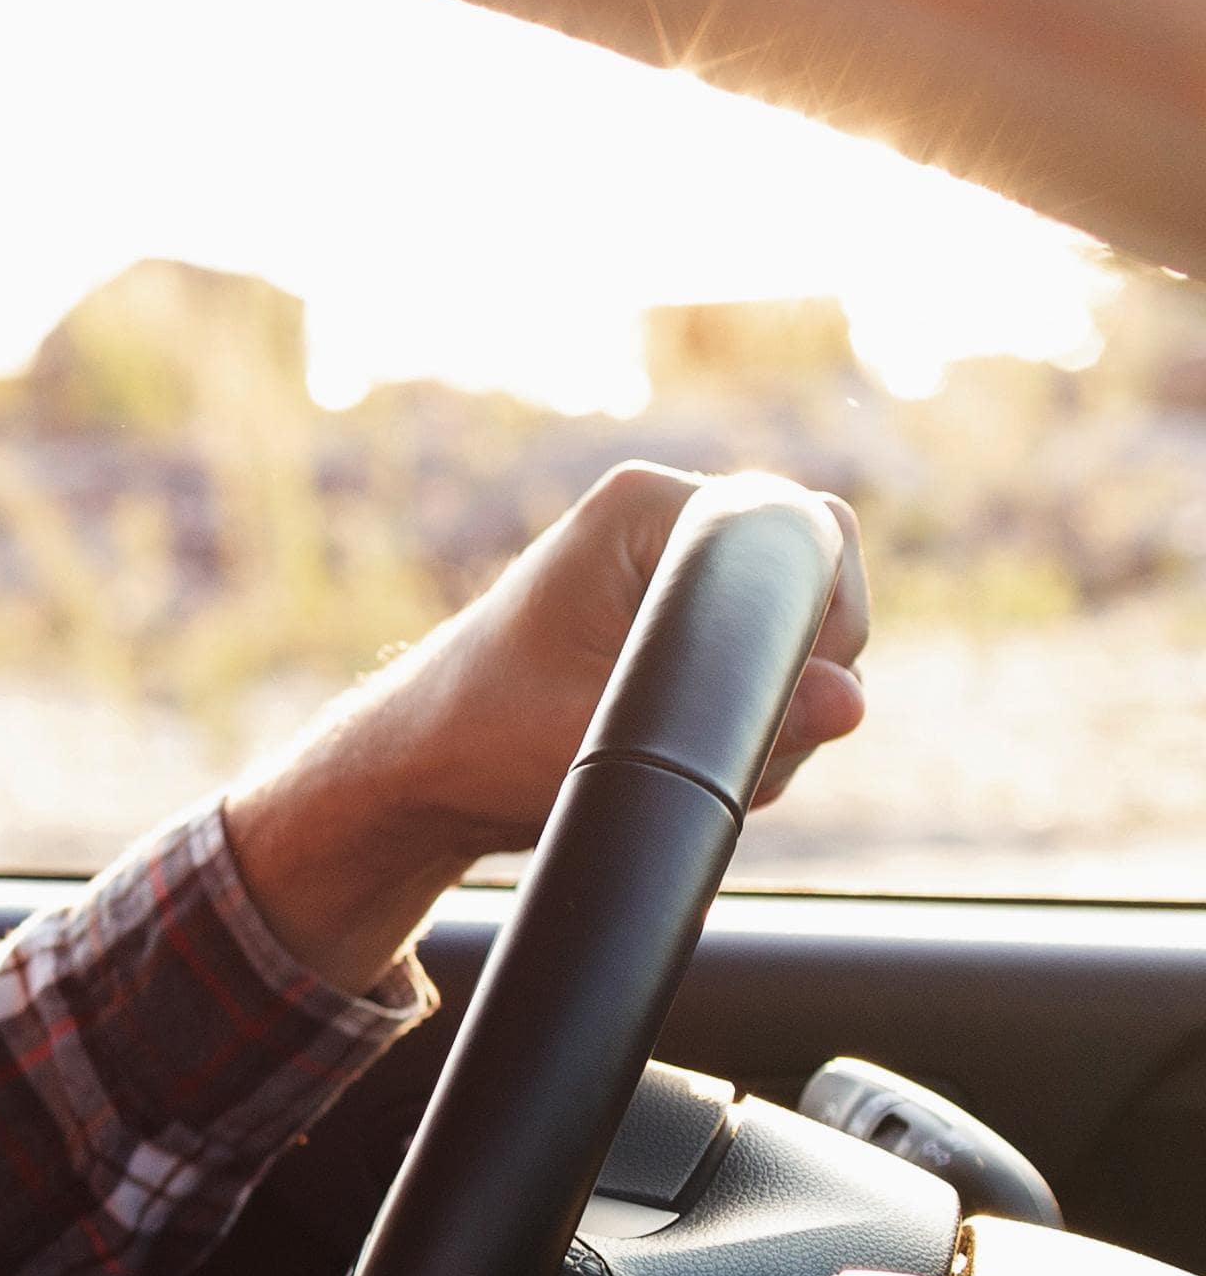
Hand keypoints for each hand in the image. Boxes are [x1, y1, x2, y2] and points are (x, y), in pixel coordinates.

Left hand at [226, 464, 871, 990]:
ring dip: (775, 712)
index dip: (827, 626)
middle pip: (819, 589)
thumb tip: (848, 700)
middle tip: (729, 744)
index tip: (788, 699)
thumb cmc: (486, 742)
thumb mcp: (609, 743)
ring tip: (683, 758)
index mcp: (647, 509)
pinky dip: (754, 721)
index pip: (812, 536)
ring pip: (802, 639)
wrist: (427, 766)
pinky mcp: (682, 614)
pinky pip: (770, 664)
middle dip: (800, 679)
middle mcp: (673, 518)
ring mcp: (681, 565)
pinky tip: (687, 758)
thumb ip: (737, 725)